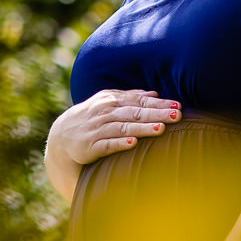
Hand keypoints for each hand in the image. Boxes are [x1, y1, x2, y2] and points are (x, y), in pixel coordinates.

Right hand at [46, 88, 179, 171]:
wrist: (62, 136)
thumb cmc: (91, 118)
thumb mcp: (108, 103)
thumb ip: (130, 98)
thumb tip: (154, 94)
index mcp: (112, 100)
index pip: (139, 100)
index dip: (159, 103)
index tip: (178, 106)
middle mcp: (105, 112)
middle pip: (135, 112)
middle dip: (157, 114)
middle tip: (177, 116)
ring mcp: (97, 129)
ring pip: (123, 127)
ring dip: (142, 128)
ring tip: (160, 129)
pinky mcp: (90, 146)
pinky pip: (107, 144)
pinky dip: (120, 143)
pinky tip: (133, 143)